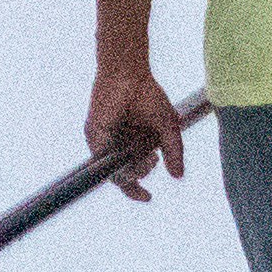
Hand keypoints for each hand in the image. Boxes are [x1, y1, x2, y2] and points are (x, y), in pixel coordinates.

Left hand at [85, 63, 192, 196]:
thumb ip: (173, 151)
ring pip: (112, 171)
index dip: (136, 192)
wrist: (130, 74)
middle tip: (152, 161)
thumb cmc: (148, 95)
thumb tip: (178, 176)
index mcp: (133, 148)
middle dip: (139, 175)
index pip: (131, 177)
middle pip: (122, 177)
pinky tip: (129, 155)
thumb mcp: (168, 127)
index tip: (147, 198)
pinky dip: (114, 160)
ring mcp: (104, 142)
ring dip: (130, 171)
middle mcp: (117, 147)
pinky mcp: (94, 134)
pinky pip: (100, 156)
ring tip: (147, 157)